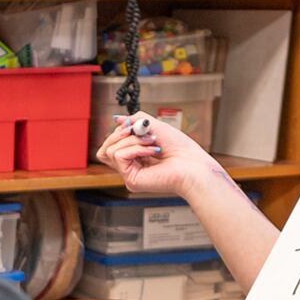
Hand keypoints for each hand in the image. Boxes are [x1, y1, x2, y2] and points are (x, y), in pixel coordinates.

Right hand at [95, 112, 224, 198]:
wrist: (193, 164)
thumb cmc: (181, 148)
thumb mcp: (155, 126)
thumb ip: (134, 120)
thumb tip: (116, 119)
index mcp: (136, 155)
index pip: (113, 142)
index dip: (121, 130)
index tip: (141, 125)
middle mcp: (131, 166)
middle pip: (106, 147)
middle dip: (122, 133)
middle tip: (144, 131)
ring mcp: (130, 174)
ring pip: (110, 150)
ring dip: (132, 140)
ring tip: (152, 142)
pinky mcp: (131, 180)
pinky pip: (119, 156)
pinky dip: (135, 148)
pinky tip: (152, 151)